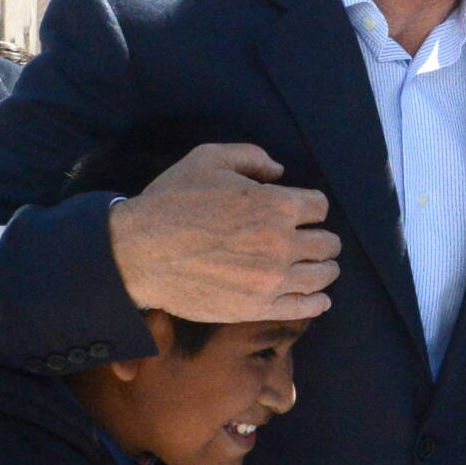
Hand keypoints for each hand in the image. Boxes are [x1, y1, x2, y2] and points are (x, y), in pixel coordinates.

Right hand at [106, 143, 339, 321]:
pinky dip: (317, 301)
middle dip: (321, 239)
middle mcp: (282, 243)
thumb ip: (251, 157)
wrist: (138, 253)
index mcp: (276, 205)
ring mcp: (272, 279)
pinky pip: (306, 307)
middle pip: (326, 243)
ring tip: (317, 267)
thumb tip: (280, 171)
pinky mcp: (258, 307)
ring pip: (322, 275)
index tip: (302, 213)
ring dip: (323, 269)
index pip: (319, 207)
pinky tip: (318, 297)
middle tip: (311, 241)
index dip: (311, 207)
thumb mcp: (208, 159)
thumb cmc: (172, 202)